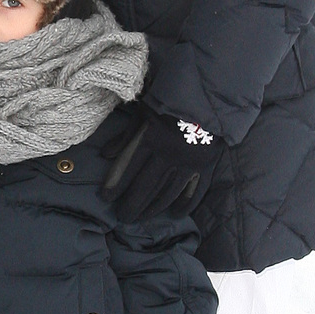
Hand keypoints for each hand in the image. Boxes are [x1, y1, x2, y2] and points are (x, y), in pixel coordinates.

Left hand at [102, 105, 217, 219]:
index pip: (128, 169)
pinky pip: (194, 191)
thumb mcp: (143, 111)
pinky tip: (175, 214)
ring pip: (167, 194)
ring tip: (142, 217)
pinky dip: (185, 204)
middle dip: (131, 205)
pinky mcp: (206, 166)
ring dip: (153, 208)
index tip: (106, 198)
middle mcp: (168, 156)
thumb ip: (125, 135)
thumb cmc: (171, 100)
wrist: (209, 96)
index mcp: (151, 140)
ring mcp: (189, 163)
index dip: (115, 186)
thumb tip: (105, 154)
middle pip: (145, 187)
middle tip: (123, 217)